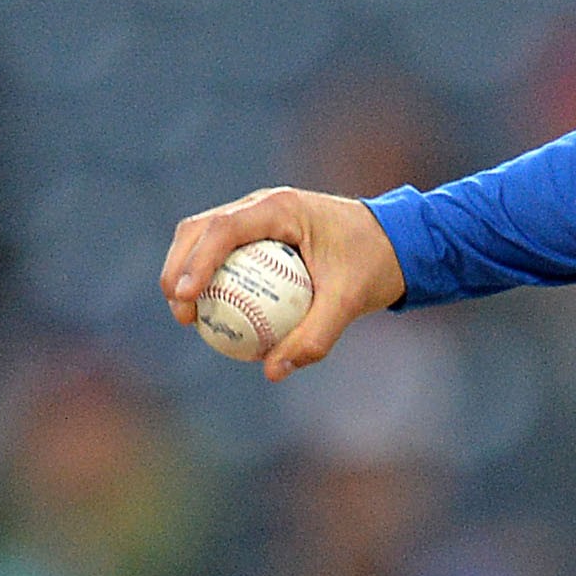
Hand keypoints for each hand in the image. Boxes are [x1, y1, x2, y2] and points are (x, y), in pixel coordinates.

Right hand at [160, 186, 405, 380]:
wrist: (396, 241)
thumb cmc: (374, 263)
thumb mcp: (350, 302)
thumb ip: (315, 336)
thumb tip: (272, 371)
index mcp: (281, 208)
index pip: (224, 229)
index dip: (197, 262)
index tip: (186, 299)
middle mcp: (263, 204)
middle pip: (200, 229)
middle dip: (179, 269)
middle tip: (182, 315)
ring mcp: (258, 215)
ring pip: (205, 237)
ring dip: (187, 272)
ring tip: (188, 317)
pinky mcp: (260, 231)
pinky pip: (225, 253)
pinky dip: (211, 278)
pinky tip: (212, 314)